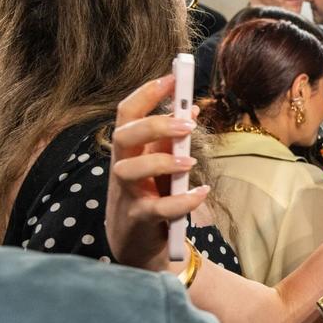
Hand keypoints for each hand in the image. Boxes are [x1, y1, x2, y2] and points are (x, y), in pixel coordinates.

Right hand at [107, 75, 205, 270]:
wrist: (139, 245)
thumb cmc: (151, 197)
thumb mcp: (161, 165)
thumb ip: (173, 140)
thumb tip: (191, 108)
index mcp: (129, 150)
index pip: (127, 114)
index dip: (146, 93)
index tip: (171, 77)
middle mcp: (121, 168)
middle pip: (123, 136)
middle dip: (154, 125)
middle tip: (187, 124)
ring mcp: (126, 194)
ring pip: (129, 170)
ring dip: (162, 161)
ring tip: (191, 163)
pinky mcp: (138, 220)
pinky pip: (156, 209)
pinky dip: (181, 201)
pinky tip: (201, 194)